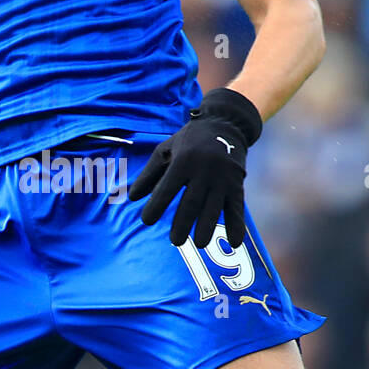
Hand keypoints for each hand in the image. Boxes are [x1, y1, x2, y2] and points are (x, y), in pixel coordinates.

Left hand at [128, 87, 261, 247]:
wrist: (225, 125)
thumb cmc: (189, 141)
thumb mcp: (165, 150)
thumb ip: (149, 174)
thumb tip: (131, 198)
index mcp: (183, 161)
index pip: (168, 187)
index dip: (156, 204)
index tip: (146, 220)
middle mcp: (204, 170)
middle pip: (192, 202)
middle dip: (183, 223)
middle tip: (175, 241)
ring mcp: (222, 178)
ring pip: (214, 207)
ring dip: (207, 227)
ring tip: (199, 243)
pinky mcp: (237, 184)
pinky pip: (237, 208)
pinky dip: (236, 226)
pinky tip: (234, 243)